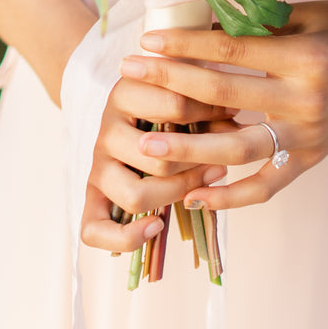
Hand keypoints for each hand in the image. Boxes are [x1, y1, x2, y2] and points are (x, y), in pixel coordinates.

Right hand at [80, 71, 232, 252]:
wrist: (130, 112)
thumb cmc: (166, 100)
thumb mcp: (184, 91)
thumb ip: (206, 106)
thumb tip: (234, 125)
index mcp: (126, 92)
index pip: (174, 105)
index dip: (211, 113)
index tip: (230, 115)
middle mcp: (106, 128)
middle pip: (158, 156)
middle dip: (197, 161)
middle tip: (222, 159)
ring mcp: (98, 165)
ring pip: (136, 195)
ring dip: (176, 194)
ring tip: (201, 184)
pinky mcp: (92, 196)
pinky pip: (95, 231)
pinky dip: (128, 237)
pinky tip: (157, 224)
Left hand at [115, 0, 327, 213]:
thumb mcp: (305, 14)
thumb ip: (256, 25)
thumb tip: (198, 24)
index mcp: (302, 55)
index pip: (228, 50)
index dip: (184, 46)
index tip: (146, 42)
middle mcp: (305, 99)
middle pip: (223, 96)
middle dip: (171, 86)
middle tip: (129, 79)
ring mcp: (310, 134)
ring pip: (239, 149)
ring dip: (189, 149)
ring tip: (146, 144)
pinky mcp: (314, 157)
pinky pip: (269, 184)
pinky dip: (233, 195)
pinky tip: (197, 194)